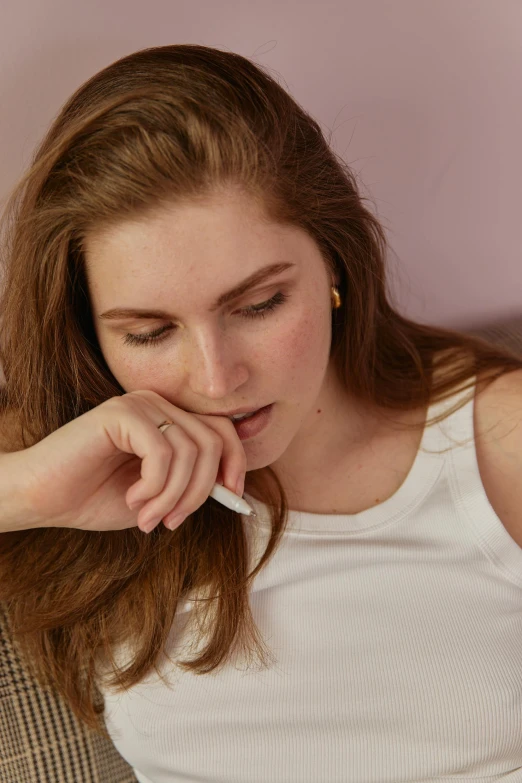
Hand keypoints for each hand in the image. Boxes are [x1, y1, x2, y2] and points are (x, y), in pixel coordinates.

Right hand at [20, 390, 246, 532]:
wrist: (41, 497)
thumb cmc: (94, 497)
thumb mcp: (157, 495)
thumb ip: (191, 485)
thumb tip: (233, 488)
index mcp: (169, 419)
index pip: (222, 431)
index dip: (236, 465)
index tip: (232, 499)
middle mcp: (158, 404)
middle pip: (213, 442)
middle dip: (201, 491)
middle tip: (171, 522)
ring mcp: (139, 404)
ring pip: (190, 451)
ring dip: (173, 496)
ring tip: (148, 517)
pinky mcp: (121, 413)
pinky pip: (163, 452)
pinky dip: (154, 486)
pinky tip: (132, 499)